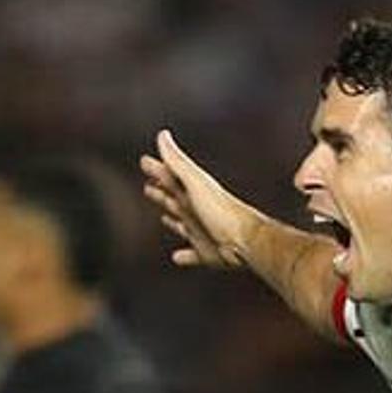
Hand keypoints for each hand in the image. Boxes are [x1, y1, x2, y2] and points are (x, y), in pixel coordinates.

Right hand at [140, 129, 254, 272]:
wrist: (245, 241)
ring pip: (181, 223)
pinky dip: (184, 255)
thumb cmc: (222, 211)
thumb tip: (163, 135)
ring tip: (163, 216)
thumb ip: (178, 161)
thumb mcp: (196, 182)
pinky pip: (192, 253)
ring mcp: (200, 230)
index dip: (157, 169)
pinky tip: (176, 257)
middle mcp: (195, 210)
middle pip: (173, 198)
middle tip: (148, 185)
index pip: (170, 176)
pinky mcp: (205, 251)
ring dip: (171, 219)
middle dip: (161, 192)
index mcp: (191, 192)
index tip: (145, 161)